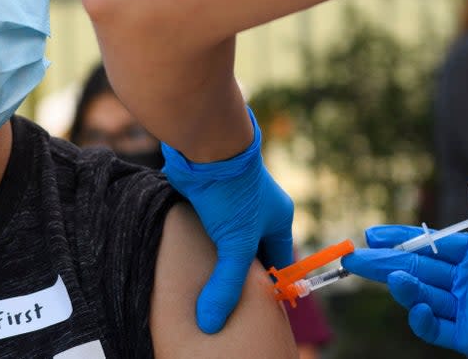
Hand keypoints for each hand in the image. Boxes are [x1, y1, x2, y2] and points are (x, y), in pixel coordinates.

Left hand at [161, 108, 293, 333]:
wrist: (206, 146)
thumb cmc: (231, 193)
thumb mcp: (235, 245)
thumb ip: (225, 284)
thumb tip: (211, 322)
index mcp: (278, 216)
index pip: (277, 259)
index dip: (267, 280)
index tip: (253, 301)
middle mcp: (259, 206)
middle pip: (251, 245)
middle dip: (239, 266)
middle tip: (225, 291)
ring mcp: (233, 196)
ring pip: (227, 230)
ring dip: (217, 248)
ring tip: (205, 273)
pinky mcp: (209, 189)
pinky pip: (207, 217)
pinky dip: (200, 232)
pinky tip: (189, 247)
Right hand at [342, 182, 467, 358]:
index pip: (429, 244)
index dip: (399, 238)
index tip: (372, 233)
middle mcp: (466, 281)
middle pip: (416, 269)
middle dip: (384, 263)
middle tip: (353, 257)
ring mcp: (467, 310)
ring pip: (423, 296)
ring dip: (401, 287)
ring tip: (388, 276)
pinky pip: (438, 330)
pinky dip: (422, 320)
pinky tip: (415, 306)